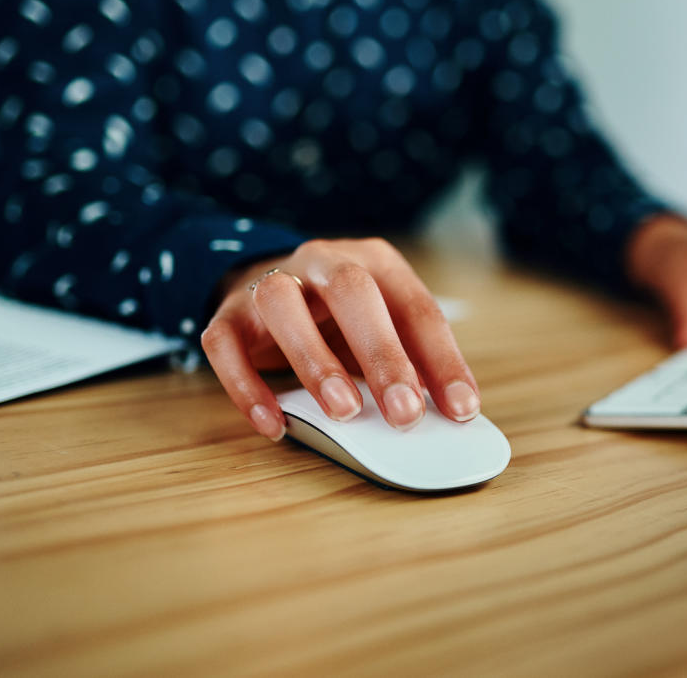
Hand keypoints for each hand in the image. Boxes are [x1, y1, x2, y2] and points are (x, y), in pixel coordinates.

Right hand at [200, 238, 479, 439]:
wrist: (264, 281)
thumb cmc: (341, 318)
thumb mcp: (383, 328)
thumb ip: (411, 364)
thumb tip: (446, 416)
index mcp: (376, 262)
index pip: (416, 307)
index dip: (442, 360)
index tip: (461, 409)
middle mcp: (323, 261)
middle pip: (352, 291)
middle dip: (382, 355)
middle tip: (404, 415)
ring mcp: (270, 282)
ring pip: (282, 304)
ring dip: (315, 361)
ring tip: (343, 412)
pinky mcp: (227, 313)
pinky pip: (225, 344)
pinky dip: (246, 387)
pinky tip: (273, 425)